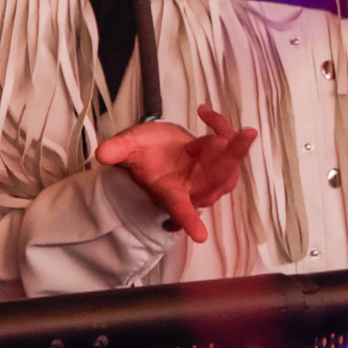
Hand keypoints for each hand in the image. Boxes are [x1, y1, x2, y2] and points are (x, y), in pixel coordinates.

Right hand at [94, 105, 257, 243]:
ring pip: (229, 163)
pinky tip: (203, 112)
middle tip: (245, 134)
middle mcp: (193, 189)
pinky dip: (220, 126)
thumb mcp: (127, 149)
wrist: (156, 149)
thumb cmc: (142, 153)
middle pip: (219, 179)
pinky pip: (228, 145)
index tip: (200, 236)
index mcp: (170, 193)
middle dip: (232, 156)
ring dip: (231, 141)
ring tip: (212, 119)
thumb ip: (117, 152)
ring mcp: (209, 176)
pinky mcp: (218, 161)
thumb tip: (101, 154)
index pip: (179, 209)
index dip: (189, 221)